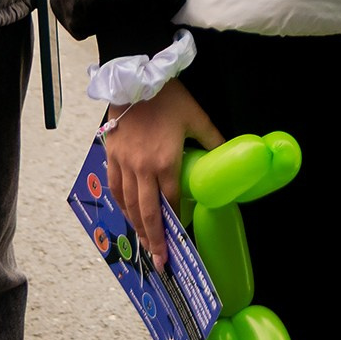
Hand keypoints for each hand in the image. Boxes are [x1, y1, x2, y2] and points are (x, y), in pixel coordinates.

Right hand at [103, 81, 223, 254]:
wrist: (136, 77)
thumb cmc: (169, 98)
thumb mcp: (197, 118)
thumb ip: (213, 140)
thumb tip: (229, 154)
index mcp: (166, 162)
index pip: (172, 202)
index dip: (176, 224)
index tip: (179, 244)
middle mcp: (142, 168)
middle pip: (148, 212)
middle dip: (154, 240)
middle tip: (159, 262)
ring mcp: (124, 163)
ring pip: (128, 204)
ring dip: (136, 227)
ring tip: (144, 244)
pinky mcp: (111, 155)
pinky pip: (115, 187)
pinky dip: (121, 204)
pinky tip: (126, 214)